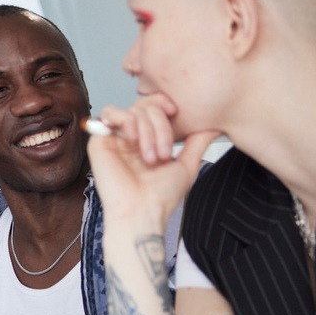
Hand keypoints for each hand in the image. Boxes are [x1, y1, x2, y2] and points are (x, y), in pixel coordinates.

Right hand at [88, 94, 218, 225]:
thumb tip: (215, 126)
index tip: (175, 112)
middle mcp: (131, 136)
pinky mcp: (99, 141)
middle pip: (145, 105)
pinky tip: (134, 139)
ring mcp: (115, 138)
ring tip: (150, 156)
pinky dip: (126, 120)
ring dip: (147, 128)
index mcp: (148, 139)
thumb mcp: (186, 165)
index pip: (154, 106)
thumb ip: (197, 142)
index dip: (164, 103)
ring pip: (132, 109)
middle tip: (163, 154)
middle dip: (160, 125)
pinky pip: (109, 112)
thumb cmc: (161, 196)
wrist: (142, 212)